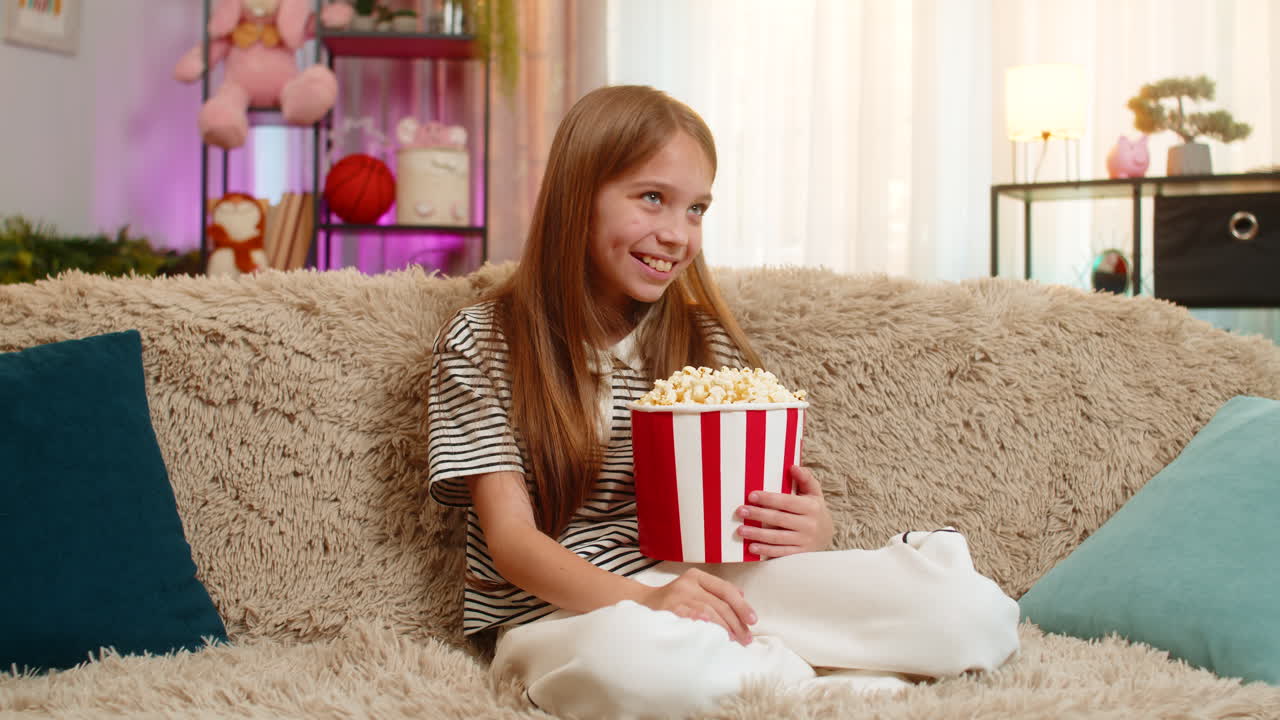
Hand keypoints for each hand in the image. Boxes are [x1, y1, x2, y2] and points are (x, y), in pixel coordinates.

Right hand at [637, 568, 755, 645]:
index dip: (741, 606)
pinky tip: (712, 635)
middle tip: (746, 639)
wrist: (639, 604)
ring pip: (708, 612)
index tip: (753, 621)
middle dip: (736, 623)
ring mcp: (677, 596)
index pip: (725, 590)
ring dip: (724, 629)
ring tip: (734, 641)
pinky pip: (690, 619)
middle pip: (719, 603)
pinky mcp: (668, 610)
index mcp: (696, 576)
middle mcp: (687, 583)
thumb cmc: (672, 601)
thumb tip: (742, 597)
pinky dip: (703, 626)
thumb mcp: (693, 589)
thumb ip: (716, 592)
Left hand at [736, 465, 833, 557]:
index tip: (751, 496)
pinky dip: (766, 550)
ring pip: (777, 537)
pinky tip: (751, 547)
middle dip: (758, 515)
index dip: (768, 498)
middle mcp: (809, 525)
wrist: (827, 536)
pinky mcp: (800, 554)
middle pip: (779, 519)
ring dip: (757, 534)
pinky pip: (781, 552)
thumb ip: (805, 478)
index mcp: (811, 507)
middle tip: (740, 511)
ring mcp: (804, 541)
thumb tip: (793, 466)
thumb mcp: (814, 493)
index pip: (787, 502)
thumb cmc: (814, 510)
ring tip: (741, 530)